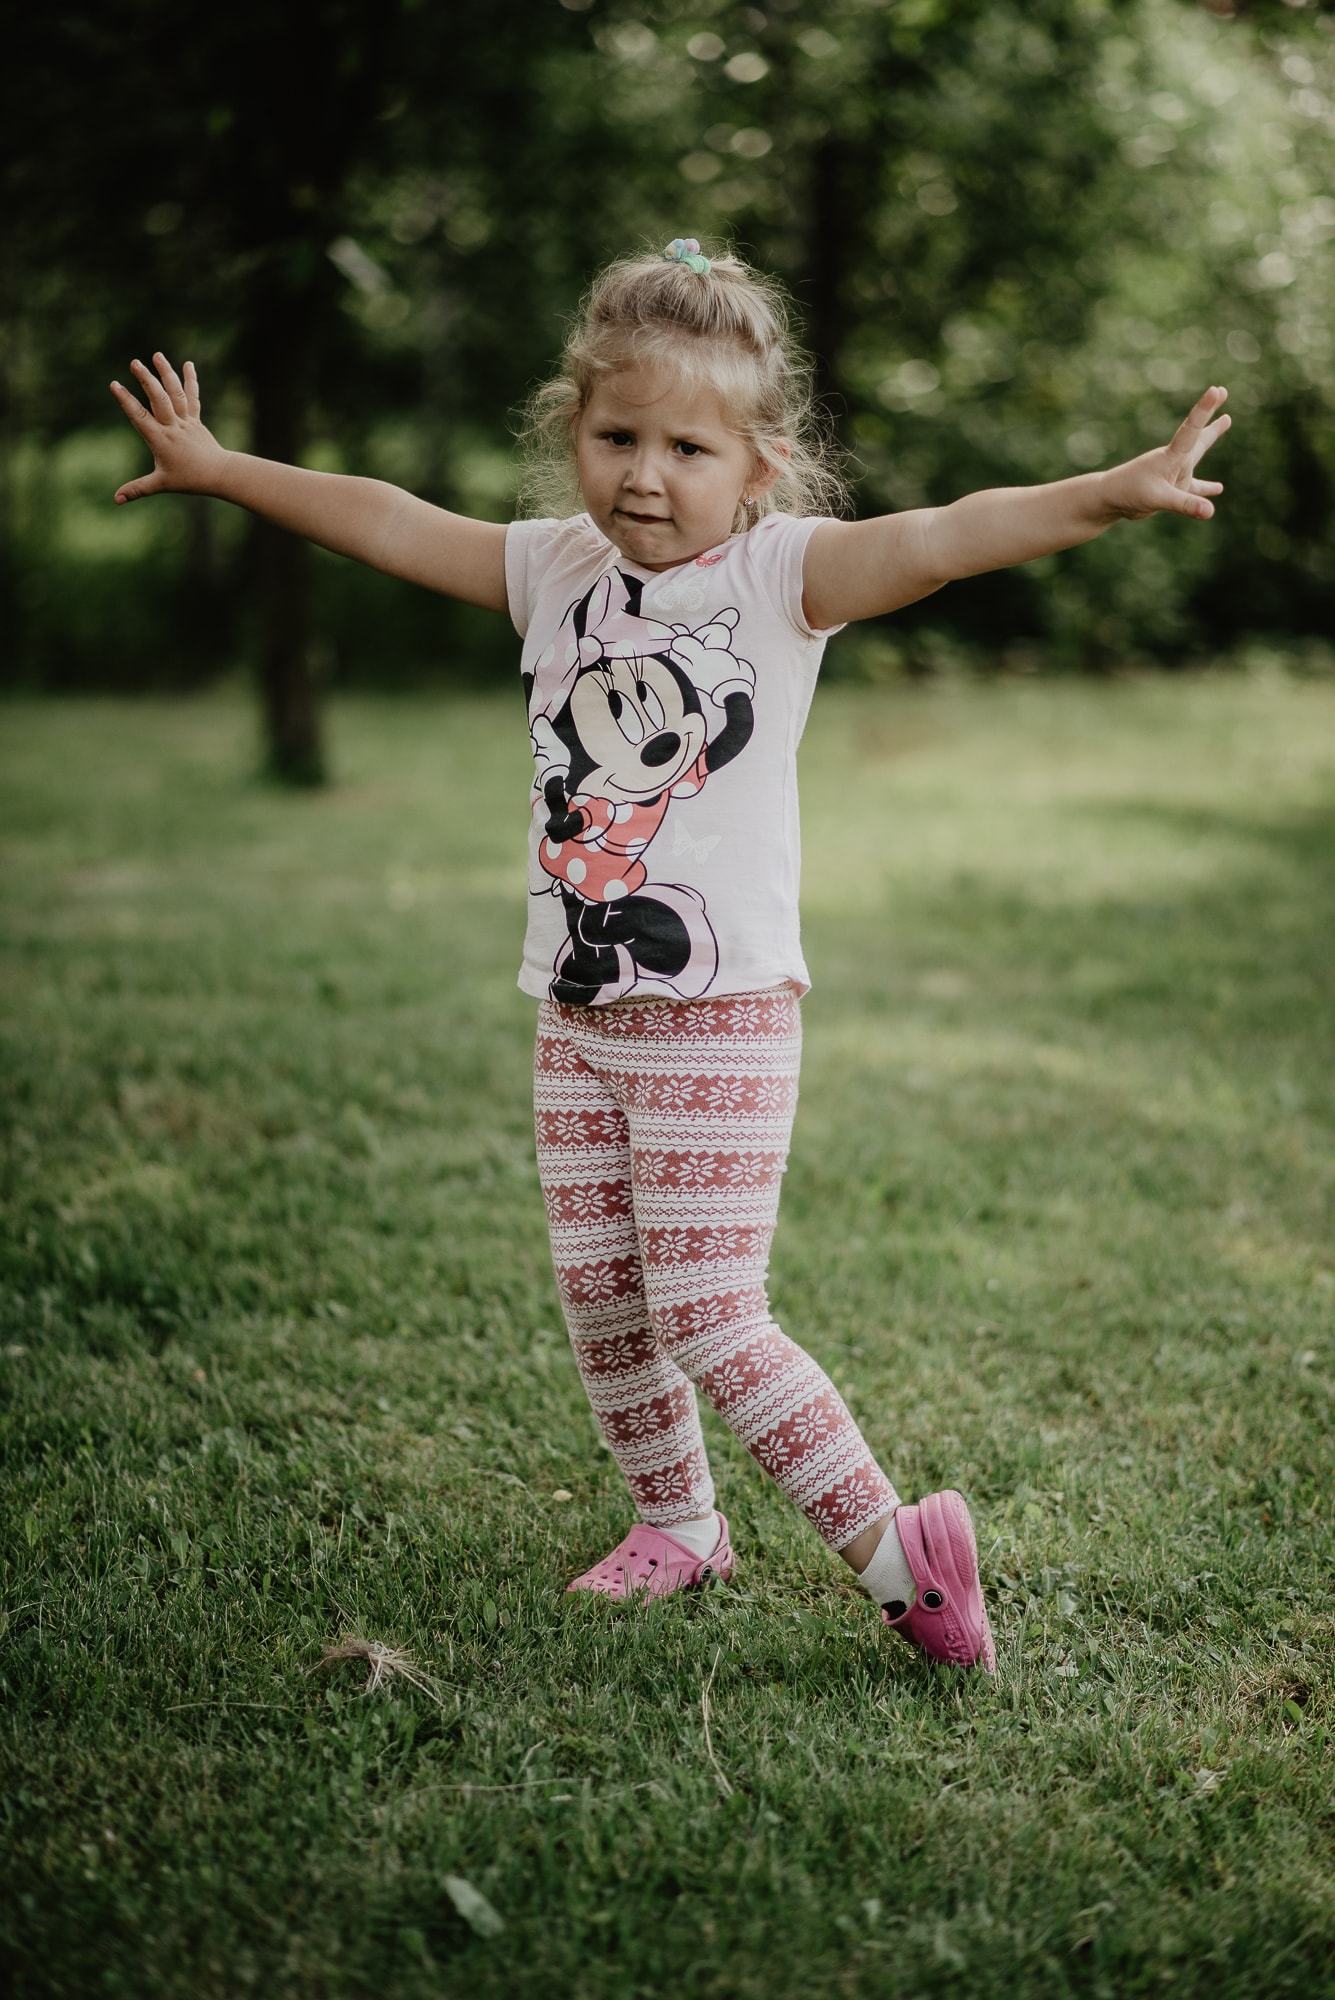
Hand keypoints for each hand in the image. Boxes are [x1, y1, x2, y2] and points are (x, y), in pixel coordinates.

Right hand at [109, 351, 227, 502]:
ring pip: (175, 393)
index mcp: (160, 439)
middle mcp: (173, 426)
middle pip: (158, 399)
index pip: (139, 416)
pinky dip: (190, 380)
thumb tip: (116, 499)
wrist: (219, 474)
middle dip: (146, 380)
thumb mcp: (160, 484)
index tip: (114, 384)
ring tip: (156, 355)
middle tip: (134, 362)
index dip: (126, 400)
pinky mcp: (196, 420)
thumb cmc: (189, 480)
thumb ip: (137, 489)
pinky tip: (187, 364)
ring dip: (166, 373)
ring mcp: (186, 421)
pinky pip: (192, 397)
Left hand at [1100, 386, 1230, 522]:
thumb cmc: (1130, 492)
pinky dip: (1205, 489)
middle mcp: (1175, 460)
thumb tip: (1210, 511)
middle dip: (1210, 413)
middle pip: (1198, 432)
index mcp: (1171, 456)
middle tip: (1222, 391)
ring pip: (1198, 452)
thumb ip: (1185, 503)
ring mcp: (1174, 473)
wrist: (1110, 500)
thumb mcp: (1159, 498)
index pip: (1191, 428)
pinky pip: (1194, 488)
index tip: (1216, 390)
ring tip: (1226, 419)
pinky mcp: (1172, 490)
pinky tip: (1218, 489)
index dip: (1204, 409)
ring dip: (1211, 437)